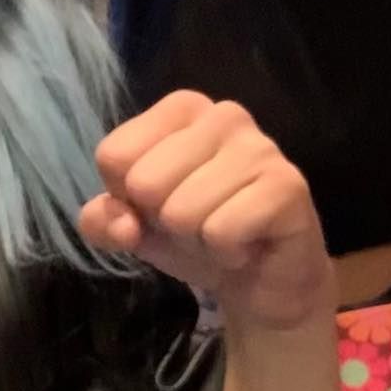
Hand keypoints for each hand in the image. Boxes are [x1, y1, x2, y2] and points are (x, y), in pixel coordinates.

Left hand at [81, 93, 332, 330]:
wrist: (262, 281)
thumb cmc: (196, 238)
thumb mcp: (134, 226)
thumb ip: (103, 220)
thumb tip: (122, 224)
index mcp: (182, 109)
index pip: (114, 154)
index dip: (128, 198)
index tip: (163, 205)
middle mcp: (223, 115)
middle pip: (145, 182)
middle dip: (165, 222)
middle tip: (199, 224)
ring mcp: (260, 147)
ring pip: (182, 211)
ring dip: (197, 241)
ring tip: (224, 235)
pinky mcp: (286, 185)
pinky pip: (221, 231)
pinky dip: (226, 253)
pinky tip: (247, 246)